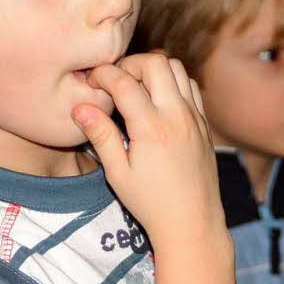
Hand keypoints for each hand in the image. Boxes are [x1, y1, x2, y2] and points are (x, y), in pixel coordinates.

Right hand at [71, 52, 221, 246]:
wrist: (193, 221)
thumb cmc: (150, 203)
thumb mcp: (118, 174)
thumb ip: (100, 136)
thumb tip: (79, 107)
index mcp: (152, 128)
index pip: (125, 82)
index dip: (103, 74)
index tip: (91, 81)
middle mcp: (178, 116)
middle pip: (157, 62)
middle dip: (131, 63)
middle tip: (115, 80)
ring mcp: (195, 117)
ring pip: (178, 69)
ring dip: (154, 69)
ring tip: (135, 88)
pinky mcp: (204, 123)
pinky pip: (191, 87)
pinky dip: (173, 82)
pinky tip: (157, 100)